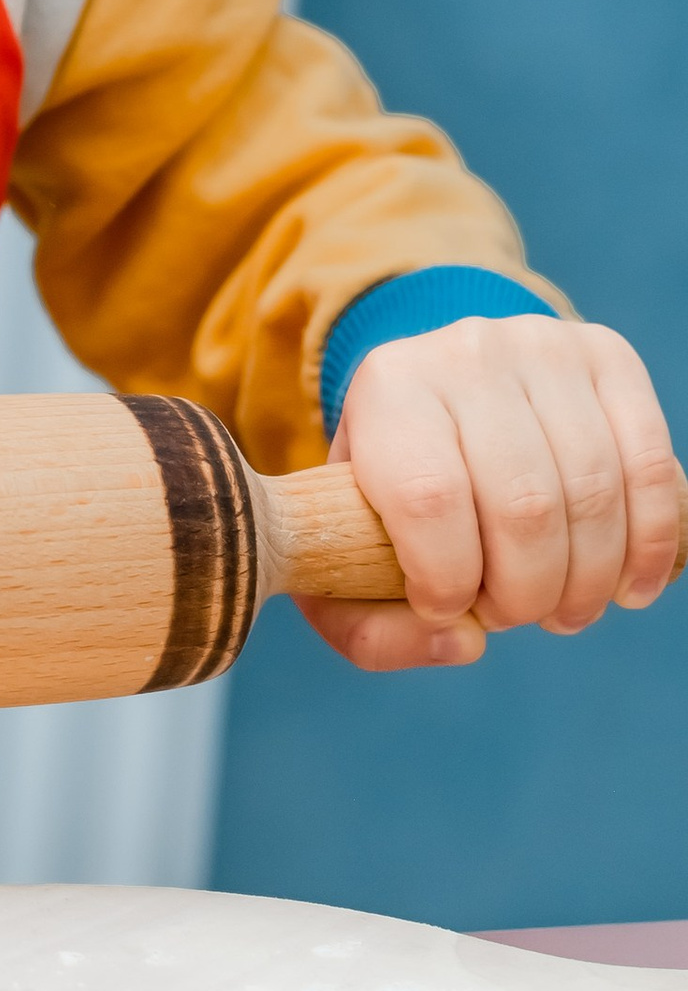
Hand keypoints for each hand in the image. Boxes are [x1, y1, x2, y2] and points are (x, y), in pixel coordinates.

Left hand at [299, 313, 680, 673]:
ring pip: (594, 494)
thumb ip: (368, 629)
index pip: (429, 499)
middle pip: (524, 506)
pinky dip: (648, 545)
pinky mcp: (607, 357)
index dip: (448, 580)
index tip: (446, 607)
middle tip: (515, 615)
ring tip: (565, 610)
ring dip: (588, 582)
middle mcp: (465, 354)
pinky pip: (648, 466)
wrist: (440, 389)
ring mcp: (544, 348)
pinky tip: (627, 587)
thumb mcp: (342, 552)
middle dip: (527, 593)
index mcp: (386, 390)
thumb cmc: (389, 490)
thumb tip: (464, 642)